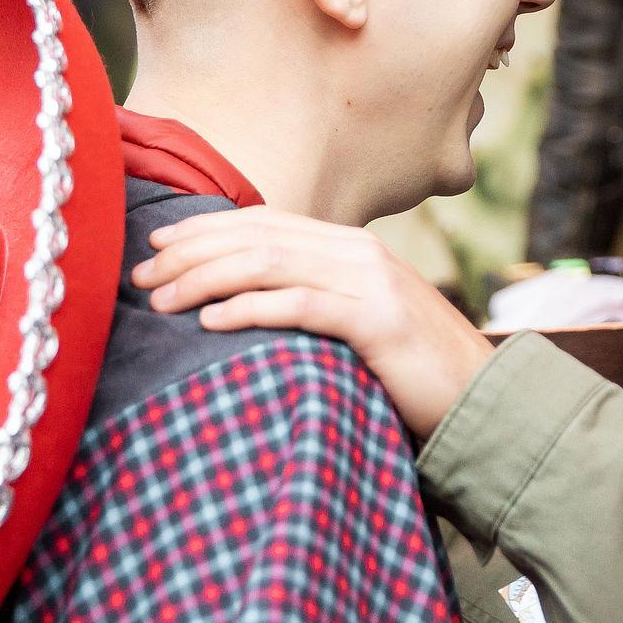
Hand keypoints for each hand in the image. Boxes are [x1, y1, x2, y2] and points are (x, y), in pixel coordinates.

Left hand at [131, 206, 492, 438]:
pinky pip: (299, 306)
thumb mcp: (359, 323)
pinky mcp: (377, 322)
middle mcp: (358, 253)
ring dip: (204, 279)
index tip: (155, 241)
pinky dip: (248, 310)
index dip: (204, 228)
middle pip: (256, 236)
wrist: (483, 399)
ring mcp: (370, 283)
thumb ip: (315, 301)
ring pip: (268, 264)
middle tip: (140, 273)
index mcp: (351, 247)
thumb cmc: (411, 372)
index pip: (263, 222)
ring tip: (161, 298)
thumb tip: (249, 302)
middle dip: (189, 251)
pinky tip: (210, 322)